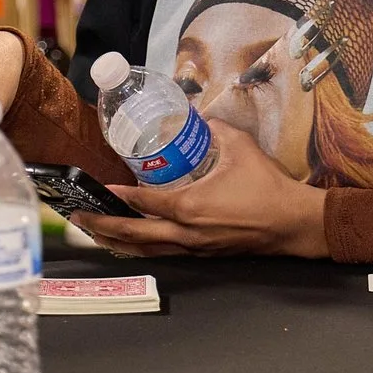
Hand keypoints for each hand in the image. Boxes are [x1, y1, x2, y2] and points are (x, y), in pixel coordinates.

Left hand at [74, 123, 328, 258]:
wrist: (292, 223)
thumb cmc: (267, 186)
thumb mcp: (240, 147)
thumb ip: (215, 129)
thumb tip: (198, 117)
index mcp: (190, 207)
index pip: (144, 202)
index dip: (120, 196)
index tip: (100, 189)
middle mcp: (186, 232)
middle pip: (135, 234)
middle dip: (104, 225)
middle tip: (79, 216)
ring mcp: (194, 247)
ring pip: (147, 249)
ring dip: (119, 242)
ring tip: (96, 234)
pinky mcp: (205, 254)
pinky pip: (165, 253)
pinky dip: (144, 248)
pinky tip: (135, 243)